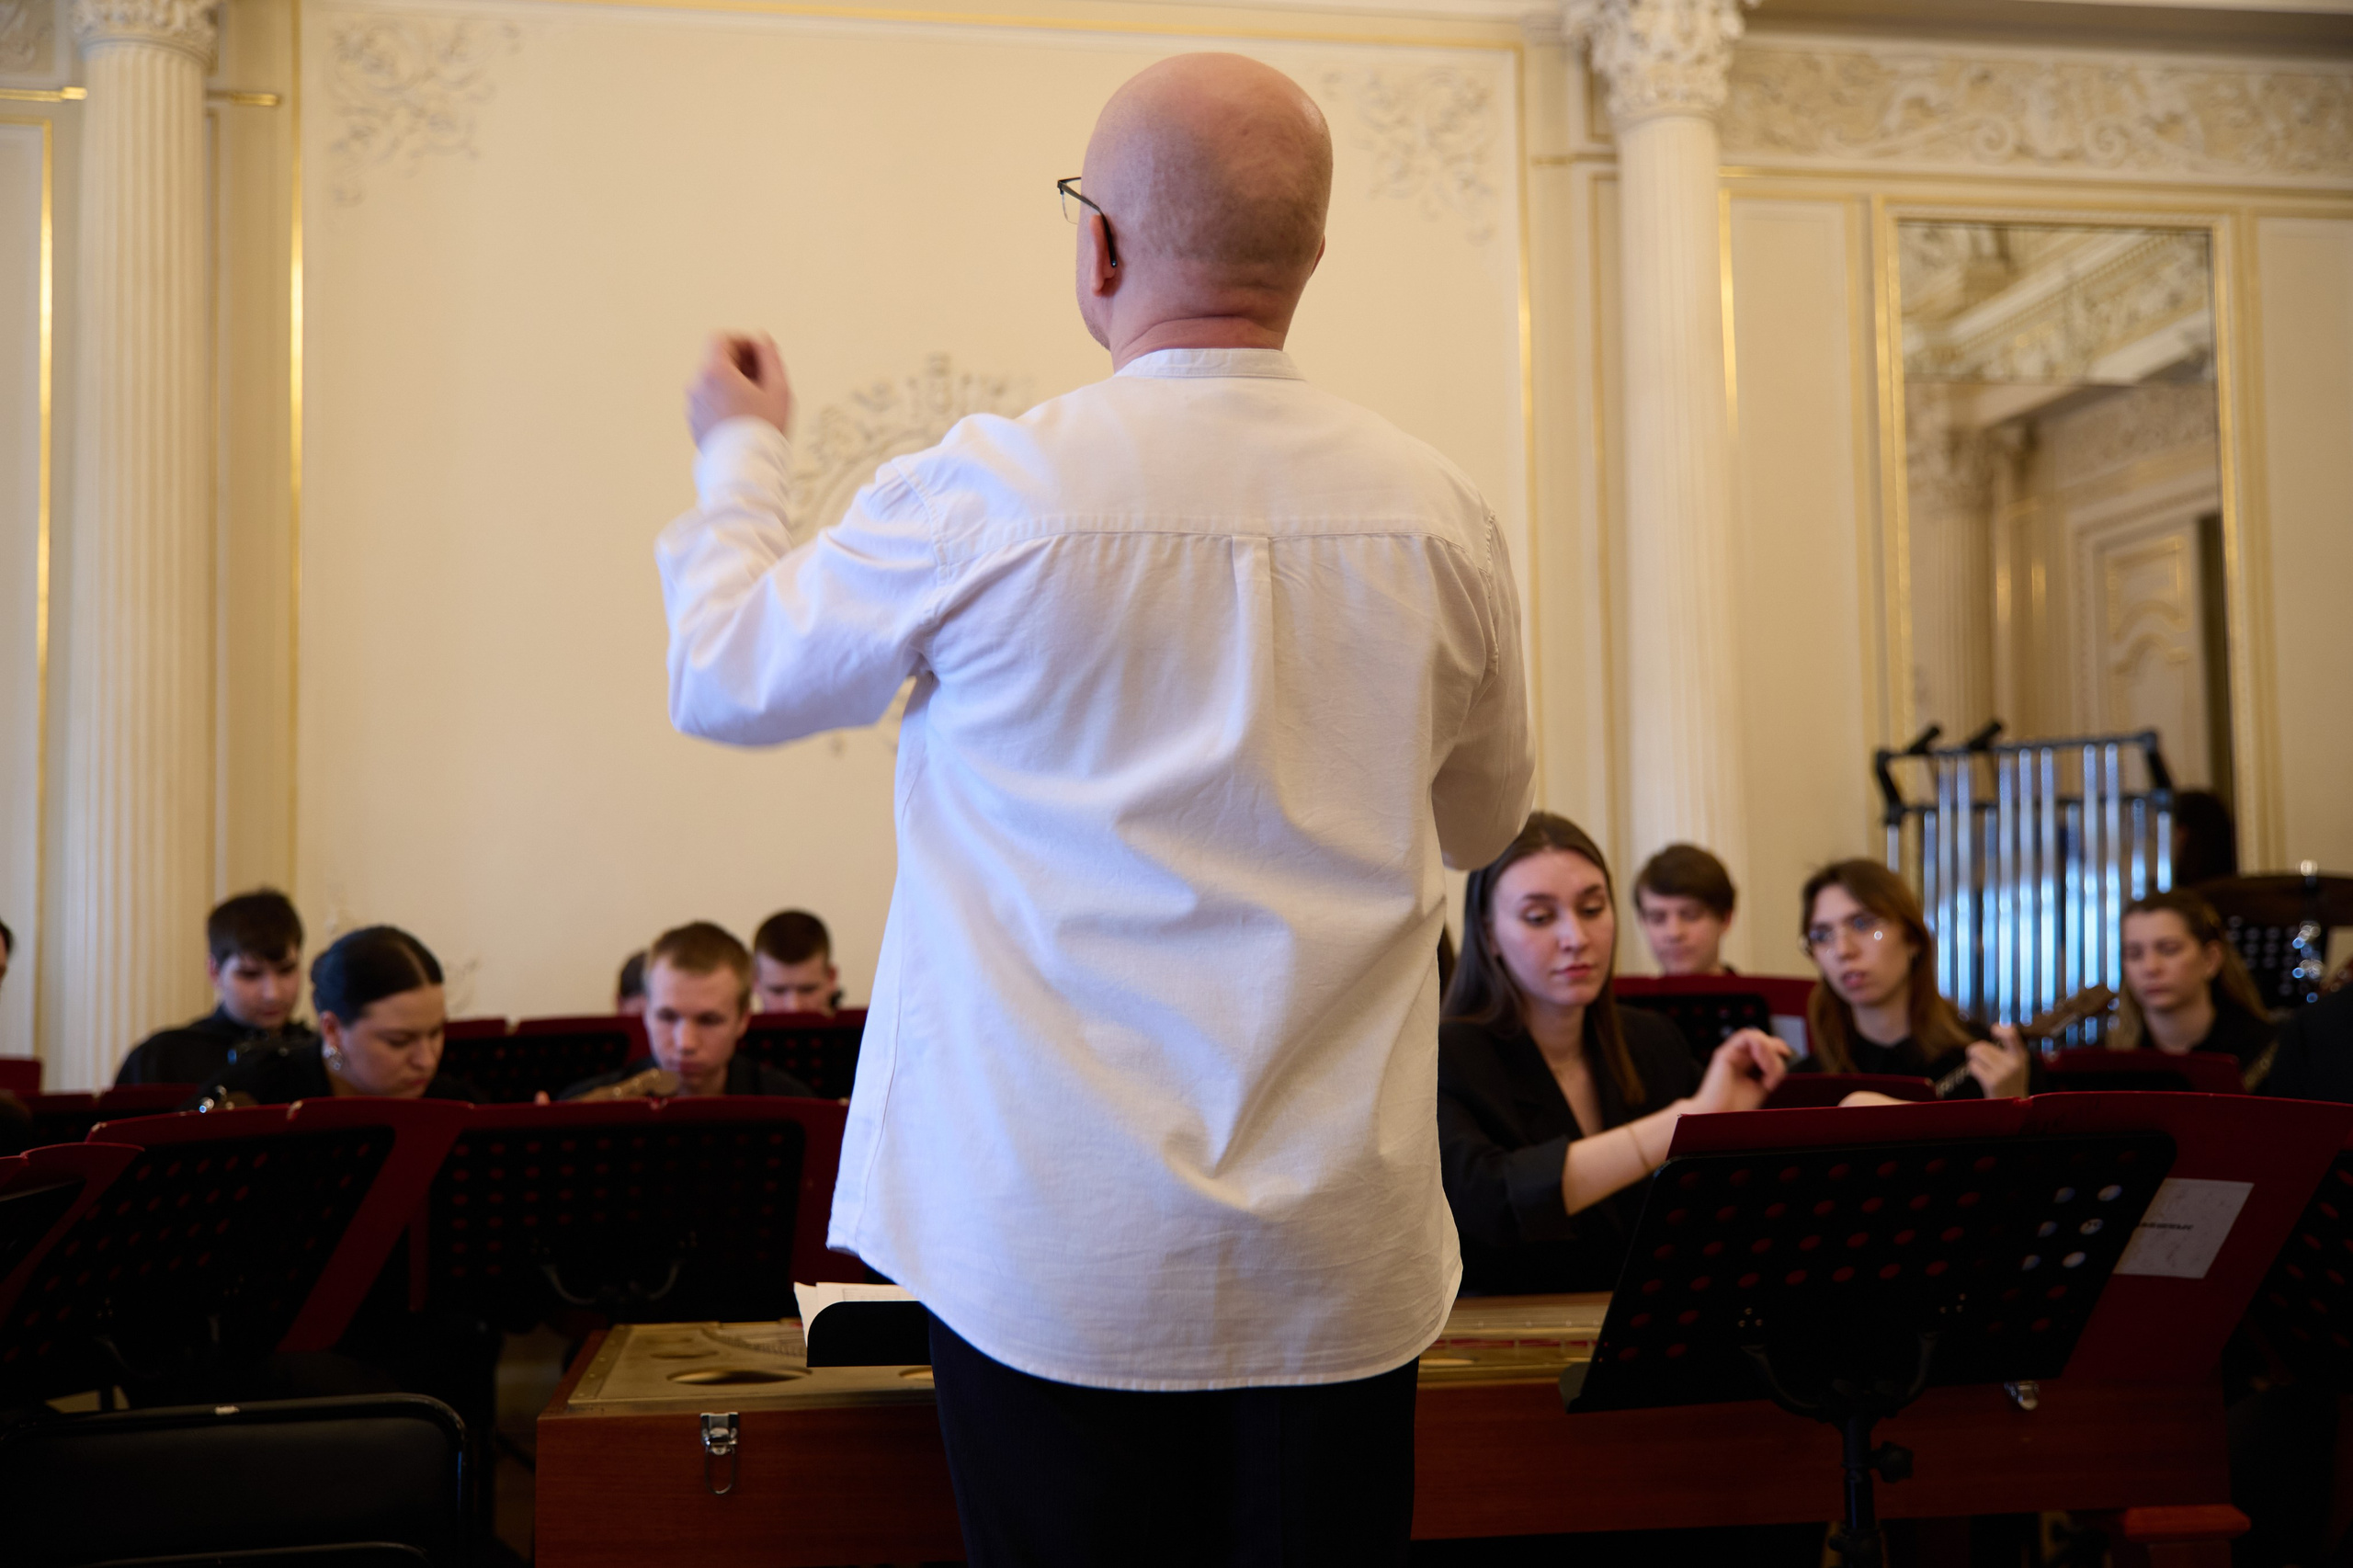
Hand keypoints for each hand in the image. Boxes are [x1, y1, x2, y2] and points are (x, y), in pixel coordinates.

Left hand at [686, 331, 793, 445]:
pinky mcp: (694, 421)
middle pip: (716, 359)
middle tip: (763, 377)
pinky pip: (708, 399)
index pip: (720, 339)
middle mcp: (697, 385)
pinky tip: (743, 414)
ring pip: (712, 380)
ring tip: (755, 399)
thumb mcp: (778, 388)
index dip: (742, 341)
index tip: (758, 354)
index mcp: (714, 372)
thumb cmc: (763, 430)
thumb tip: (762, 340)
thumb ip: (770, 356)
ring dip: (732, 381)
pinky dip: (723, 398)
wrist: (746, 468)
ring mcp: (693, 405)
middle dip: (740, 362)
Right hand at [1691, 1028, 1792, 1114]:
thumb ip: (1772, 1068)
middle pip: (1763, 1038)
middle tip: (1772, 1076)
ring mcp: (1731, 1052)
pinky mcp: (1724, 1052)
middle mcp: (1738, 1054)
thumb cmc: (1735, 1105)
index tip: (1786, 1057)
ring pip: (1756, 1035)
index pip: (1765, 1043)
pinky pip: (1747, 1037)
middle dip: (1775, 1053)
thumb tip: (1782, 1052)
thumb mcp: (1763, 1084)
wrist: (1717, 1114)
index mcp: (1747, 1062)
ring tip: (1766, 1072)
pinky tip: (1761, 1065)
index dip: (1778, 1046)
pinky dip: (1760, 1049)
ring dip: (1768, 1052)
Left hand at [1967, 1026, 2031, 1100]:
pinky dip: (1973, 1071)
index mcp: (2021, 1057)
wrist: (2014, 1110)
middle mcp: (2014, 1063)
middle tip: (1982, 1061)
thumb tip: (1995, 1028)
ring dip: (1974, 1060)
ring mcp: (2003, 1072)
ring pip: (1976, 1054)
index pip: (2012, 1035)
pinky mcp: (1992, 1081)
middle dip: (1977, 1051)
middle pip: (1982, 1045)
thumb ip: (2008, 1050)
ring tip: (1983, 1070)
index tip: (1993, 1029)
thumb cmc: (2011, 1084)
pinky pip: (1973, 1067)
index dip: (2000, 1029)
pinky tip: (1982, 1078)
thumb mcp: (2017, 1066)